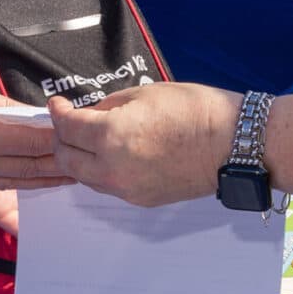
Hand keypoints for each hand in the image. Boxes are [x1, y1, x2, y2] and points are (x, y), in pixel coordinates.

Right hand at [0, 69, 67, 190]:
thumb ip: (1, 105)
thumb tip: (32, 114)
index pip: (35, 141)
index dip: (61, 138)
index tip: (79, 132)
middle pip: (32, 167)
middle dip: (62, 163)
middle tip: (87, 158)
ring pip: (17, 183)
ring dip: (46, 181)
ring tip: (70, 177)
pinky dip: (16, 198)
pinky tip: (29, 201)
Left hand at [49, 82, 241, 205]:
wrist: (233, 144)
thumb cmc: (197, 112)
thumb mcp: (146, 93)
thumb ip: (110, 105)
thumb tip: (92, 113)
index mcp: (110, 136)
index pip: (66, 127)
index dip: (58, 112)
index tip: (59, 104)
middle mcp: (111, 168)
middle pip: (65, 158)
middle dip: (61, 138)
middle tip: (69, 122)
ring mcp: (126, 189)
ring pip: (84, 177)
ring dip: (79, 158)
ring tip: (90, 139)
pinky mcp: (141, 199)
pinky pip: (108, 186)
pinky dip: (101, 171)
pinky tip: (113, 154)